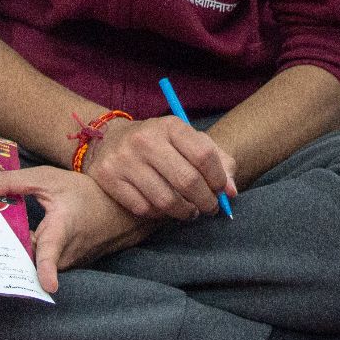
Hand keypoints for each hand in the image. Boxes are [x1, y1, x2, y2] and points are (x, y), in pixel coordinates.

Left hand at [0, 166, 152, 293]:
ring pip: (29, 261)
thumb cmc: (82, 193)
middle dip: (0, 249)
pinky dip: (22, 250)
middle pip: (25, 258)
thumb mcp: (46, 179)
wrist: (118, 212)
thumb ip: (9, 182)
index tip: (48, 285)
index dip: (48, 270)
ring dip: (10, 249)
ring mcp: (64, 265)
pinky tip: (8, 238)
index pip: (52, 253)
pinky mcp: (62, 268)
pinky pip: (36, 262)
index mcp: (62, 230)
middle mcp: (63, 255)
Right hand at [82, 116, 236, 220]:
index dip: (218, 178)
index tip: (221, 190)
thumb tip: (232, 192)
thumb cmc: (158, 144)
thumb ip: (217, 161)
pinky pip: (144, 209)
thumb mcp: (187, 141)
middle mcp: (145, 140)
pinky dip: (158, 214)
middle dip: (205, 201)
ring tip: (189, 211)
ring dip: (184, 212)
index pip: (204, 155)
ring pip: (166, 200)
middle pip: (187, 181)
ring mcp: (124, 159)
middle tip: (209, 208)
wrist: (109, 140)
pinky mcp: (108, 177)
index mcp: (169, 125)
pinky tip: (163, 208)